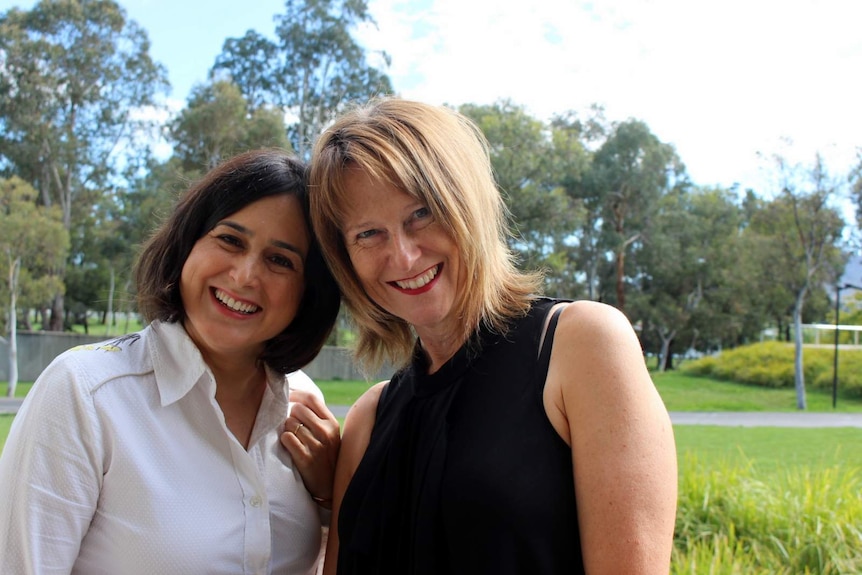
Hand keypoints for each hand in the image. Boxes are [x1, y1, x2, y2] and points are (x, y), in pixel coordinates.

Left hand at [280, 389, 340, 508]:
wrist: (328, 485)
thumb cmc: (325, 455)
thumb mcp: (329, 434)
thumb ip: (317, 417)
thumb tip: (294, 396)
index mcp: (332, 423)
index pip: (311, 398)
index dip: (296, 395)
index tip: (288, 398)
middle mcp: (326, 432)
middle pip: (298, 409)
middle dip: (290, 415)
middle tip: (292, 425)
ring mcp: (317, 446)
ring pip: (290, 424)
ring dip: (287, 429)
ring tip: (294, 438)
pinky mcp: (306, 458)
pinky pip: (287, 438)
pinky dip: (285, 440)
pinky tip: (290, 446)